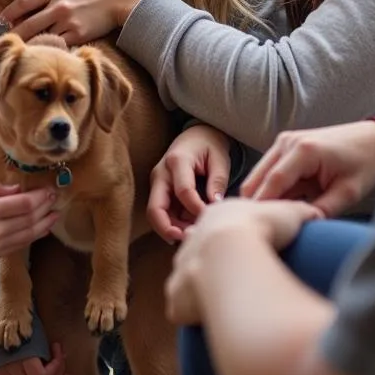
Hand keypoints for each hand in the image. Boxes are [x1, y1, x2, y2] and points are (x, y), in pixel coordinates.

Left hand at [0, 0, 152, 44]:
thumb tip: (29, 8)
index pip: (23, 2)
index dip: (9, 13)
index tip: (2, 21)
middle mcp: (58, 5)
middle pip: (27, 24)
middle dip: (15, 34)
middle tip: (10, 41)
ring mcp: (68, 21)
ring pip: (41, 37)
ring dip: (32, 44)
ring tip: (25, 50)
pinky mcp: (78, 35)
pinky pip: (58, 45)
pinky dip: (50, 49)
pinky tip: (47, 52)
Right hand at [0, 180, 59, 268]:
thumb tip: (16, 189)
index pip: (24, 204)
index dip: (40, 197)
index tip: (50, 189)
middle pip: (29, 220)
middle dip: (45, 209)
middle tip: (56, 199)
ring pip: (26, 237)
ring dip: (43, 225)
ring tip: (54, 216)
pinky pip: (14, 248)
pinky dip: (28, 238)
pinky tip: (36, 231)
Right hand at [148, 125, 231, 241]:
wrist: (196, 135)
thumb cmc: (209, 146)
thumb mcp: (219, 159)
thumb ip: (218, 181)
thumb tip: (215, 205)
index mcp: (177, 160)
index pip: (183, 191)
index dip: (197, 208)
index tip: (211, 218)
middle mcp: (161, 173)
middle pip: (155, 208)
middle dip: (168, 228)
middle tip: (187, 239)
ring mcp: (158, 183)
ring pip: (156, 214)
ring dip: (172, 228)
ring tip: (194, 234)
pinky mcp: (160, 191)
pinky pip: (163, 212)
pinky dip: (174, 224)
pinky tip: (191, 228)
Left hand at [165, 198, 322, 325]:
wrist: (232, 251)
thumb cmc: (262, 228)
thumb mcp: (290, 213)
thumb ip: (302, 213)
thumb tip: (316, 214)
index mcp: (217, 215)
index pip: (222, 225)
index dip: (235, 236)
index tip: (247, 246)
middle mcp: (194, 237)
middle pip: (202, 249)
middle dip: (216, 261)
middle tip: (237, 276)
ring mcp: (183, 264)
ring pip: (189, 275)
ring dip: (204, 286)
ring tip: (227, 299)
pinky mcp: (178, 291)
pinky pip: (182, 304)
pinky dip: (193, 312)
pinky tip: (211, 319)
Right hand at [241, 119, 374, 216]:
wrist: (373, 141)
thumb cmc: (364, 163)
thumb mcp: (348, 193)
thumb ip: (323, 211)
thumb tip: (301, 228)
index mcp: (304, 150)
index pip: (274, 181)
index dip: (263, 205)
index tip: (257, 225)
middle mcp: (288, 142)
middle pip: (258, 177)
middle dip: (256, 202)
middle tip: (261, 227)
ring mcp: (284, 142)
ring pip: (260, 175)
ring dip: (262, 196)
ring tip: (270, 219)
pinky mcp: (284, 146)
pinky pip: (268, 171)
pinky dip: (269, 189)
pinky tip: (278, 206)